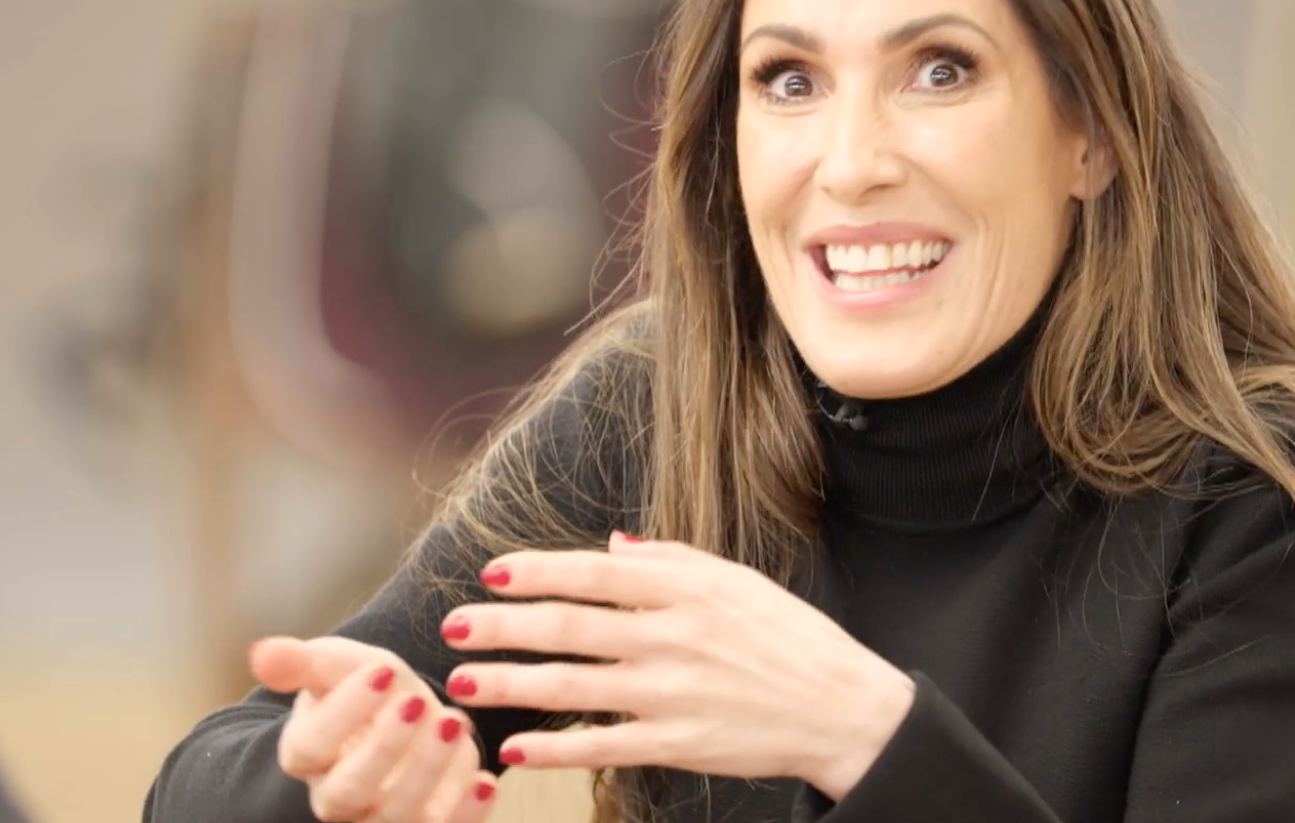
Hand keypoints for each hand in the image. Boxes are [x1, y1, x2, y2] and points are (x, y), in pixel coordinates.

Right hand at [251, 636, 499, 822]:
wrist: (408, 715)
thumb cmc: (367, 689)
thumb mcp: (338, 665)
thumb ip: (303, 662)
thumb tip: (259, 653)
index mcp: (308, 755)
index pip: (309, 747)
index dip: (342, 713)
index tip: (380, 671)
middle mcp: (338, 797)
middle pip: (348, 793)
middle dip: (383, 749)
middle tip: (415, 702)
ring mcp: (381, 819)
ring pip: (396, 818)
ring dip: (427, 773)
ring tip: (454, 722)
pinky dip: (466, 815)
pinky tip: (485, 779)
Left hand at [439, 533, 915, 799]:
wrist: (843, 708)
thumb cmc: (789, 638)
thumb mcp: (738, 581)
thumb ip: (671, 560)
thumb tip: (612, 546)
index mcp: (686, 589)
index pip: (595, 574)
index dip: (538, 571)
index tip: (491, 573)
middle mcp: (674, 637)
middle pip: (571, 628)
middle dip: (503, 626)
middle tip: (452, 625)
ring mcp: (673, 694)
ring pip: (574, 687)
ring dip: (510, 685)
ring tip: (462, 683)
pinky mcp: (679, 745)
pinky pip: (603, 747)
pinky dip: (554, 749)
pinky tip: (514, 747)